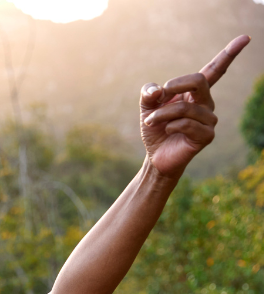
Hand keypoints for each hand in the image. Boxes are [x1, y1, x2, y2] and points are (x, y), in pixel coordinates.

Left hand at [141, 35, 248, 179]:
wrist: (156, 155)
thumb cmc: (155, 128)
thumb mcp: (147, 107)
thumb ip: (149, 93)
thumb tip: (157, 89)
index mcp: (194, 92)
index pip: (215, 70)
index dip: (229, 53)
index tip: (245, 38)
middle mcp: (206, 103)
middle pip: (199, 80)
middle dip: (175, 84)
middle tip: (159, 94)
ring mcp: (209, 119)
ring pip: (185, 107)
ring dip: (162, 114)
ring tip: (150, 121)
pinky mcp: (207, 135)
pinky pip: (187, 124)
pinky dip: (170, 125)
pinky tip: (166, 131)